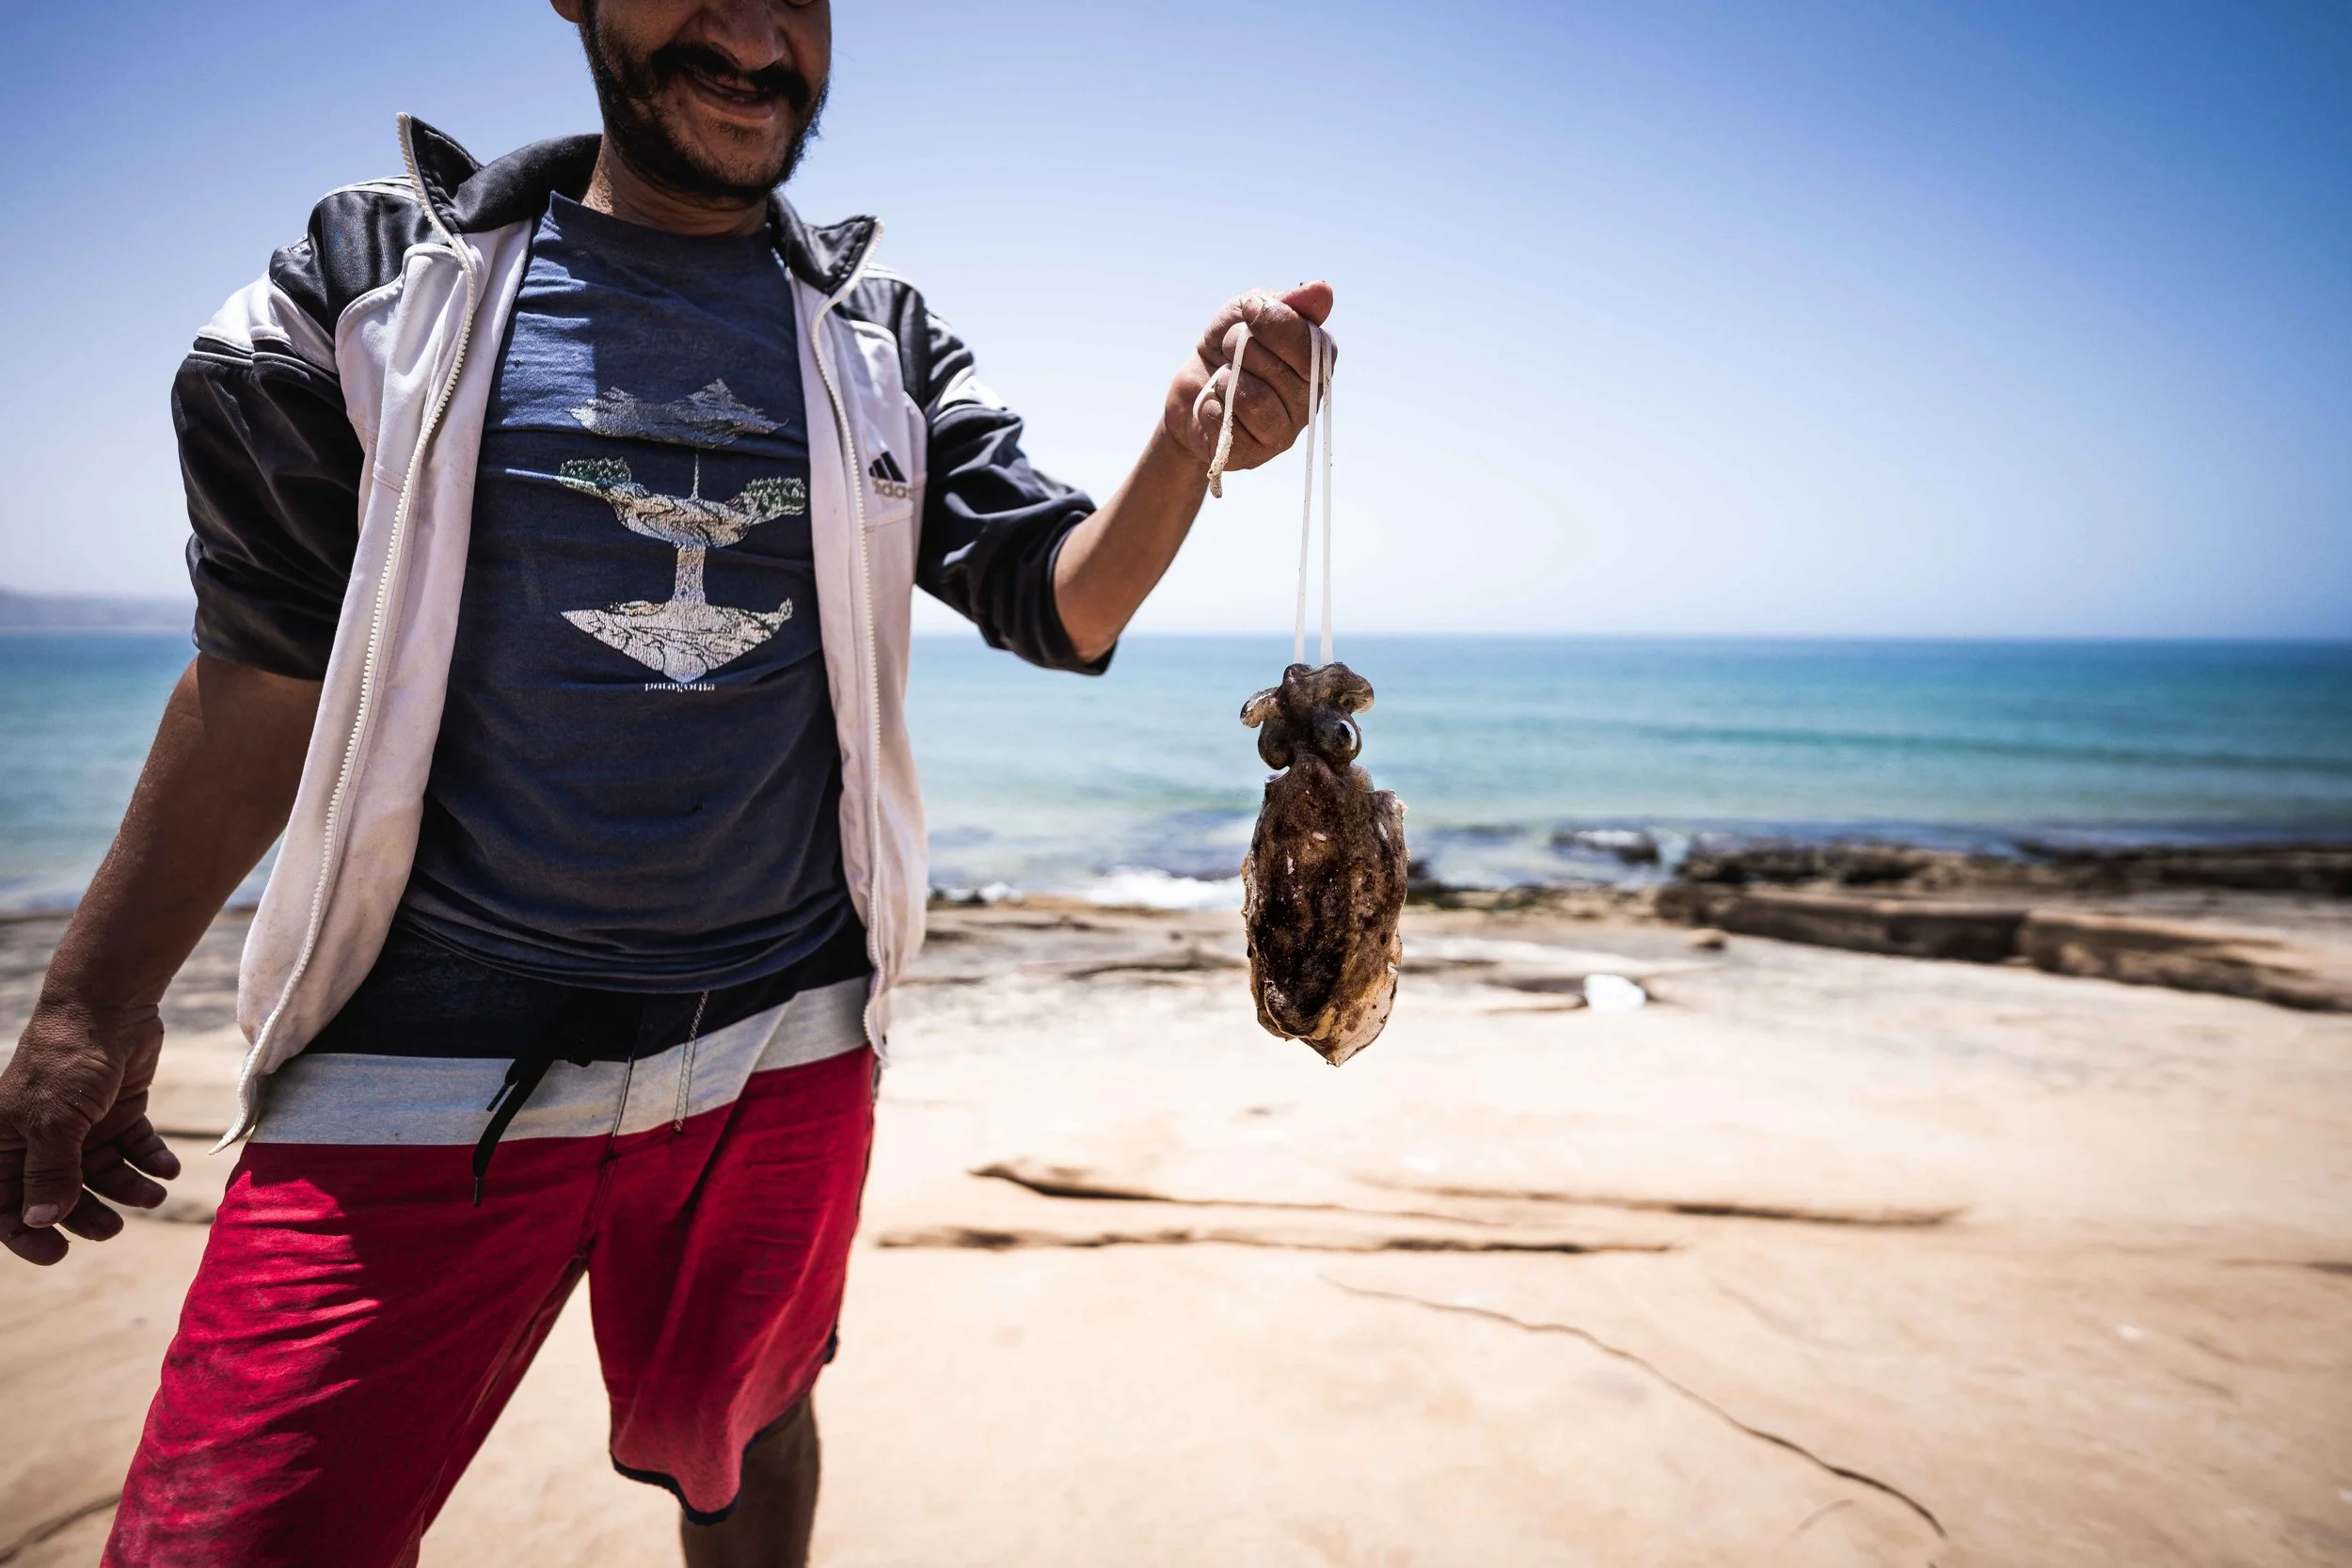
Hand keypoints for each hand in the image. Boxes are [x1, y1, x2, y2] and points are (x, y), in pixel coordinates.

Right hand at [1, 998, 179, 1265]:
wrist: (109, 1006)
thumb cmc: (67, 1061)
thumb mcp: (55, 1122)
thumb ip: (50, 1173)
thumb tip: (40, 1221)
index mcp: (6, 1142)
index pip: (6, 1203)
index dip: (27, 1234)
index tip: (57, 1254)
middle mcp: (41, 1139)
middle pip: (60, 1196)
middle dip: (87, 1216)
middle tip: (113, 1229)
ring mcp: (81, 1126)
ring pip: (102, 1176)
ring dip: (129, 1190)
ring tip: (156, 1195)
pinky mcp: (118, 1111)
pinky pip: (134, 1148)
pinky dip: (151, 1161)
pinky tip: (168, 1170)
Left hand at [1163, 282, 1334, 476]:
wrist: (1190, 391)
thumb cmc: (1225, 348)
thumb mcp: (1247, 313)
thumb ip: (1284, 302)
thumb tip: (1322, 290)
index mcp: (1316, 364)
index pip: (1310, 345)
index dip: (1275, 324)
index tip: (1248, 311)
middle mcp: (1308, 402)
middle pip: (1279, 371)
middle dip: (1242, 348)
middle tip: (1229, 347)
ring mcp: (1284, 434)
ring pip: (1253, 400)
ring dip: (1225, 381)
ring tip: (1222, 379)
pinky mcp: (1253, 456)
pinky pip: (1228, 426)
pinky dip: (1211, 408)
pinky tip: (1214, 406)